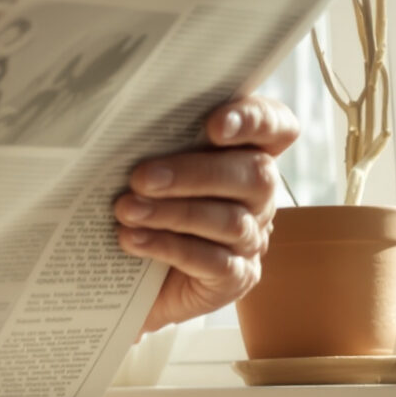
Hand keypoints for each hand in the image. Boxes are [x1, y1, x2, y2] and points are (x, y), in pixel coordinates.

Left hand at [116, 94, 296, 331]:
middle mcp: (258, 193)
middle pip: (255, 174)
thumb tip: (119, 127)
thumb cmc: (142, 200)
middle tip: (142, 177)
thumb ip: (153, 142)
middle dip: (195, 173)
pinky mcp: (237, 276)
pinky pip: (214, 261)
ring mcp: (252, 237)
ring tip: (126, 210)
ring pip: (229, 220)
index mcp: (245, 151)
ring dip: (173, 213)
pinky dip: (169, 247)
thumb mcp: (149, 164)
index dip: (254, 120)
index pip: (275, 125)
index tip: (214, 125)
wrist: (130, 275)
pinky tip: (134, 240)